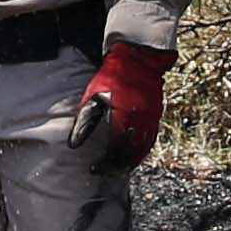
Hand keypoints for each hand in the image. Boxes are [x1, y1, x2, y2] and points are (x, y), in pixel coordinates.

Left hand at [70, 40, 171, 172]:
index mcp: (124, 118)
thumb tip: (74, 145)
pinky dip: (141, 151)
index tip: (94, 170)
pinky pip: (150, 140)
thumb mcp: (93, 97)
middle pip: (130, 154)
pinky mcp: (156, 115)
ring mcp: (151, 120)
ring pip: (143, 150)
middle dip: (118, 166)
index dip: (105, 164)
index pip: (115, 150)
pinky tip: (132, 155)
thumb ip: (85, 123)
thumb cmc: (112, 76)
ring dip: (131, 162)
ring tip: (118, 168)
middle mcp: (141, 122)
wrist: (138, 59)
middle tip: (105, 172)